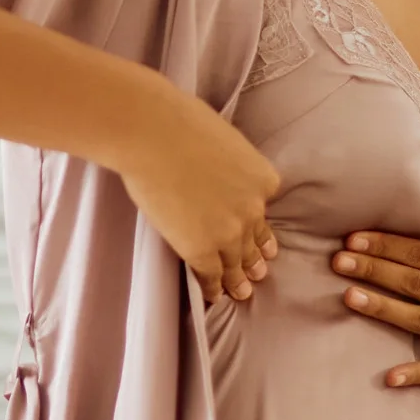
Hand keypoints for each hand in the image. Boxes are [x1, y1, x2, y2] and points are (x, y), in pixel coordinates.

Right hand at [110, 88, 281, 305]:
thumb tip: (214, 164)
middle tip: (259, 271)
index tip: (258, 231)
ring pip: (236, 263)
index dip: (257, 220)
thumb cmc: (182, 122)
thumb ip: (229, 162)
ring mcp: (229, 233)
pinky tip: (213, 297)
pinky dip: (213, 288)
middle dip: (256, 257)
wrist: (155, 134)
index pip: (263, 205)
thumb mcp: (224, 139)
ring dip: (238, 280)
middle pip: (255, 239)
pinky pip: (210, 275)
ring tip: (242, 292)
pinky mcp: (200, 249)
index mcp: (263, 180)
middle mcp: (253, 210)